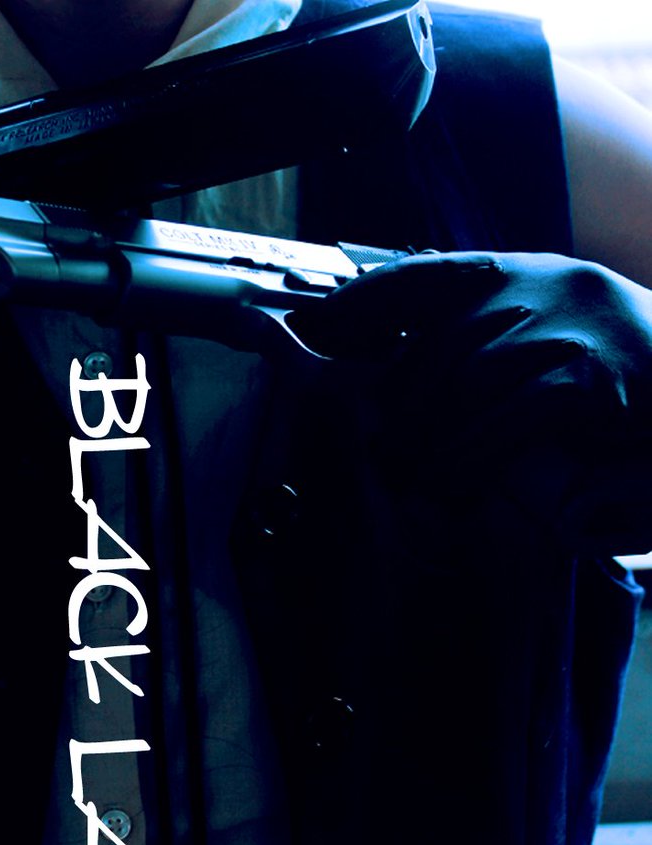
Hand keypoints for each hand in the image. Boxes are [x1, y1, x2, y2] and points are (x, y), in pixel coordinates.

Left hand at [288, 251, 651, 554]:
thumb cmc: (621, 391)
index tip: (309, 330)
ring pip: (462, 386)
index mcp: (526, 274)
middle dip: (399, 412)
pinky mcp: (598, 379)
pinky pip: (507, 419)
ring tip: (421, 485)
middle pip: (433, 350)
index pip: (425, 277)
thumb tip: (387, 380)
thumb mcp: (546, 354)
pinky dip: (472, 458)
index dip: (360, 303)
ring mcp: (574, 328)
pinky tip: (460, 486)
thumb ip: (479, 357)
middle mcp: (545, 286)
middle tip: (387, 459)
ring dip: (430, 446)